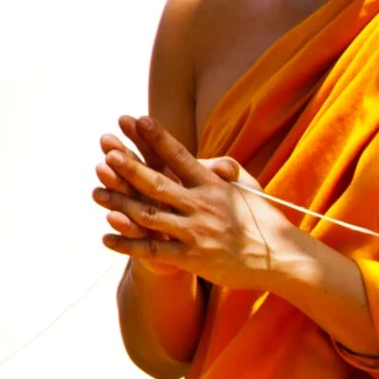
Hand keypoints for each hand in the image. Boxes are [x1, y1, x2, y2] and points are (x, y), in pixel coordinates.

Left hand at [93, 115, 298, 291]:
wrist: (282, 259)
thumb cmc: (266, 221)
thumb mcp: (251, 189)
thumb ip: (229, 171)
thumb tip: (212, 160)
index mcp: (214, 186)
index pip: (180, 156)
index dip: (157, 137)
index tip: (135, 119)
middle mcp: (202, 206)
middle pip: (157, 183)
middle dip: (129, 166)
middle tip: (107, 151)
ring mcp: (196, 233)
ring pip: (148, 215)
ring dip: (119, 203)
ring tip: (96, 191)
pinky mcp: (193, 258)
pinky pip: (153, 250)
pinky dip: (128, 244)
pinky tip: (106, 238)